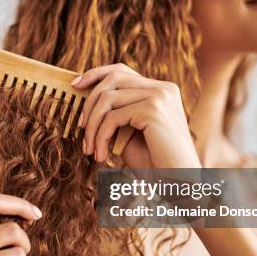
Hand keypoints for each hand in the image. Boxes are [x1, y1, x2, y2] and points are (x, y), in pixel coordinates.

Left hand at [71, 64, 201, 168]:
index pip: (121, 71)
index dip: (95, 74)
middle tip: (81, 128)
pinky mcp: (153, 110)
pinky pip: (112, 118)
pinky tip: (102, 156)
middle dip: (89, 103)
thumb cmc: (155, 163)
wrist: (181, 184)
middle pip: (112, 79)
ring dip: (93, 126)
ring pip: (107, 98)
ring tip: (90, 150)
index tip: (75, 85)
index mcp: (160, 90)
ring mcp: (159, 96)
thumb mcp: (131, 133)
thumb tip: (86, 102)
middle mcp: (162, 88)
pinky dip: (100, 137)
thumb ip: (116, 113)